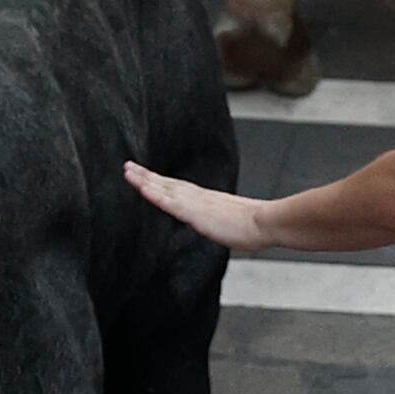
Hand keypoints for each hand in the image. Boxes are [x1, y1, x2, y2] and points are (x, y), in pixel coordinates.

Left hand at [124, 160, 270, 251]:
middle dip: (147, 175)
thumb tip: (230, 228)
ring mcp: (196, 203)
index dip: (161, 181)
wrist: (266, 223)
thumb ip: (226, 222)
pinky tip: (142, 188)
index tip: (147, 176)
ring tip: (128, 171)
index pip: (179, 188)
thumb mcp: (237, 223)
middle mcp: (199, 197)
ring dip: (144, 180)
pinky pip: (170, 202)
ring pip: (164, 188)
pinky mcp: (195, 212)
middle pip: (167, 183)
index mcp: (208, 200)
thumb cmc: (257, 226)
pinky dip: (155, 194)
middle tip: (128, 166)